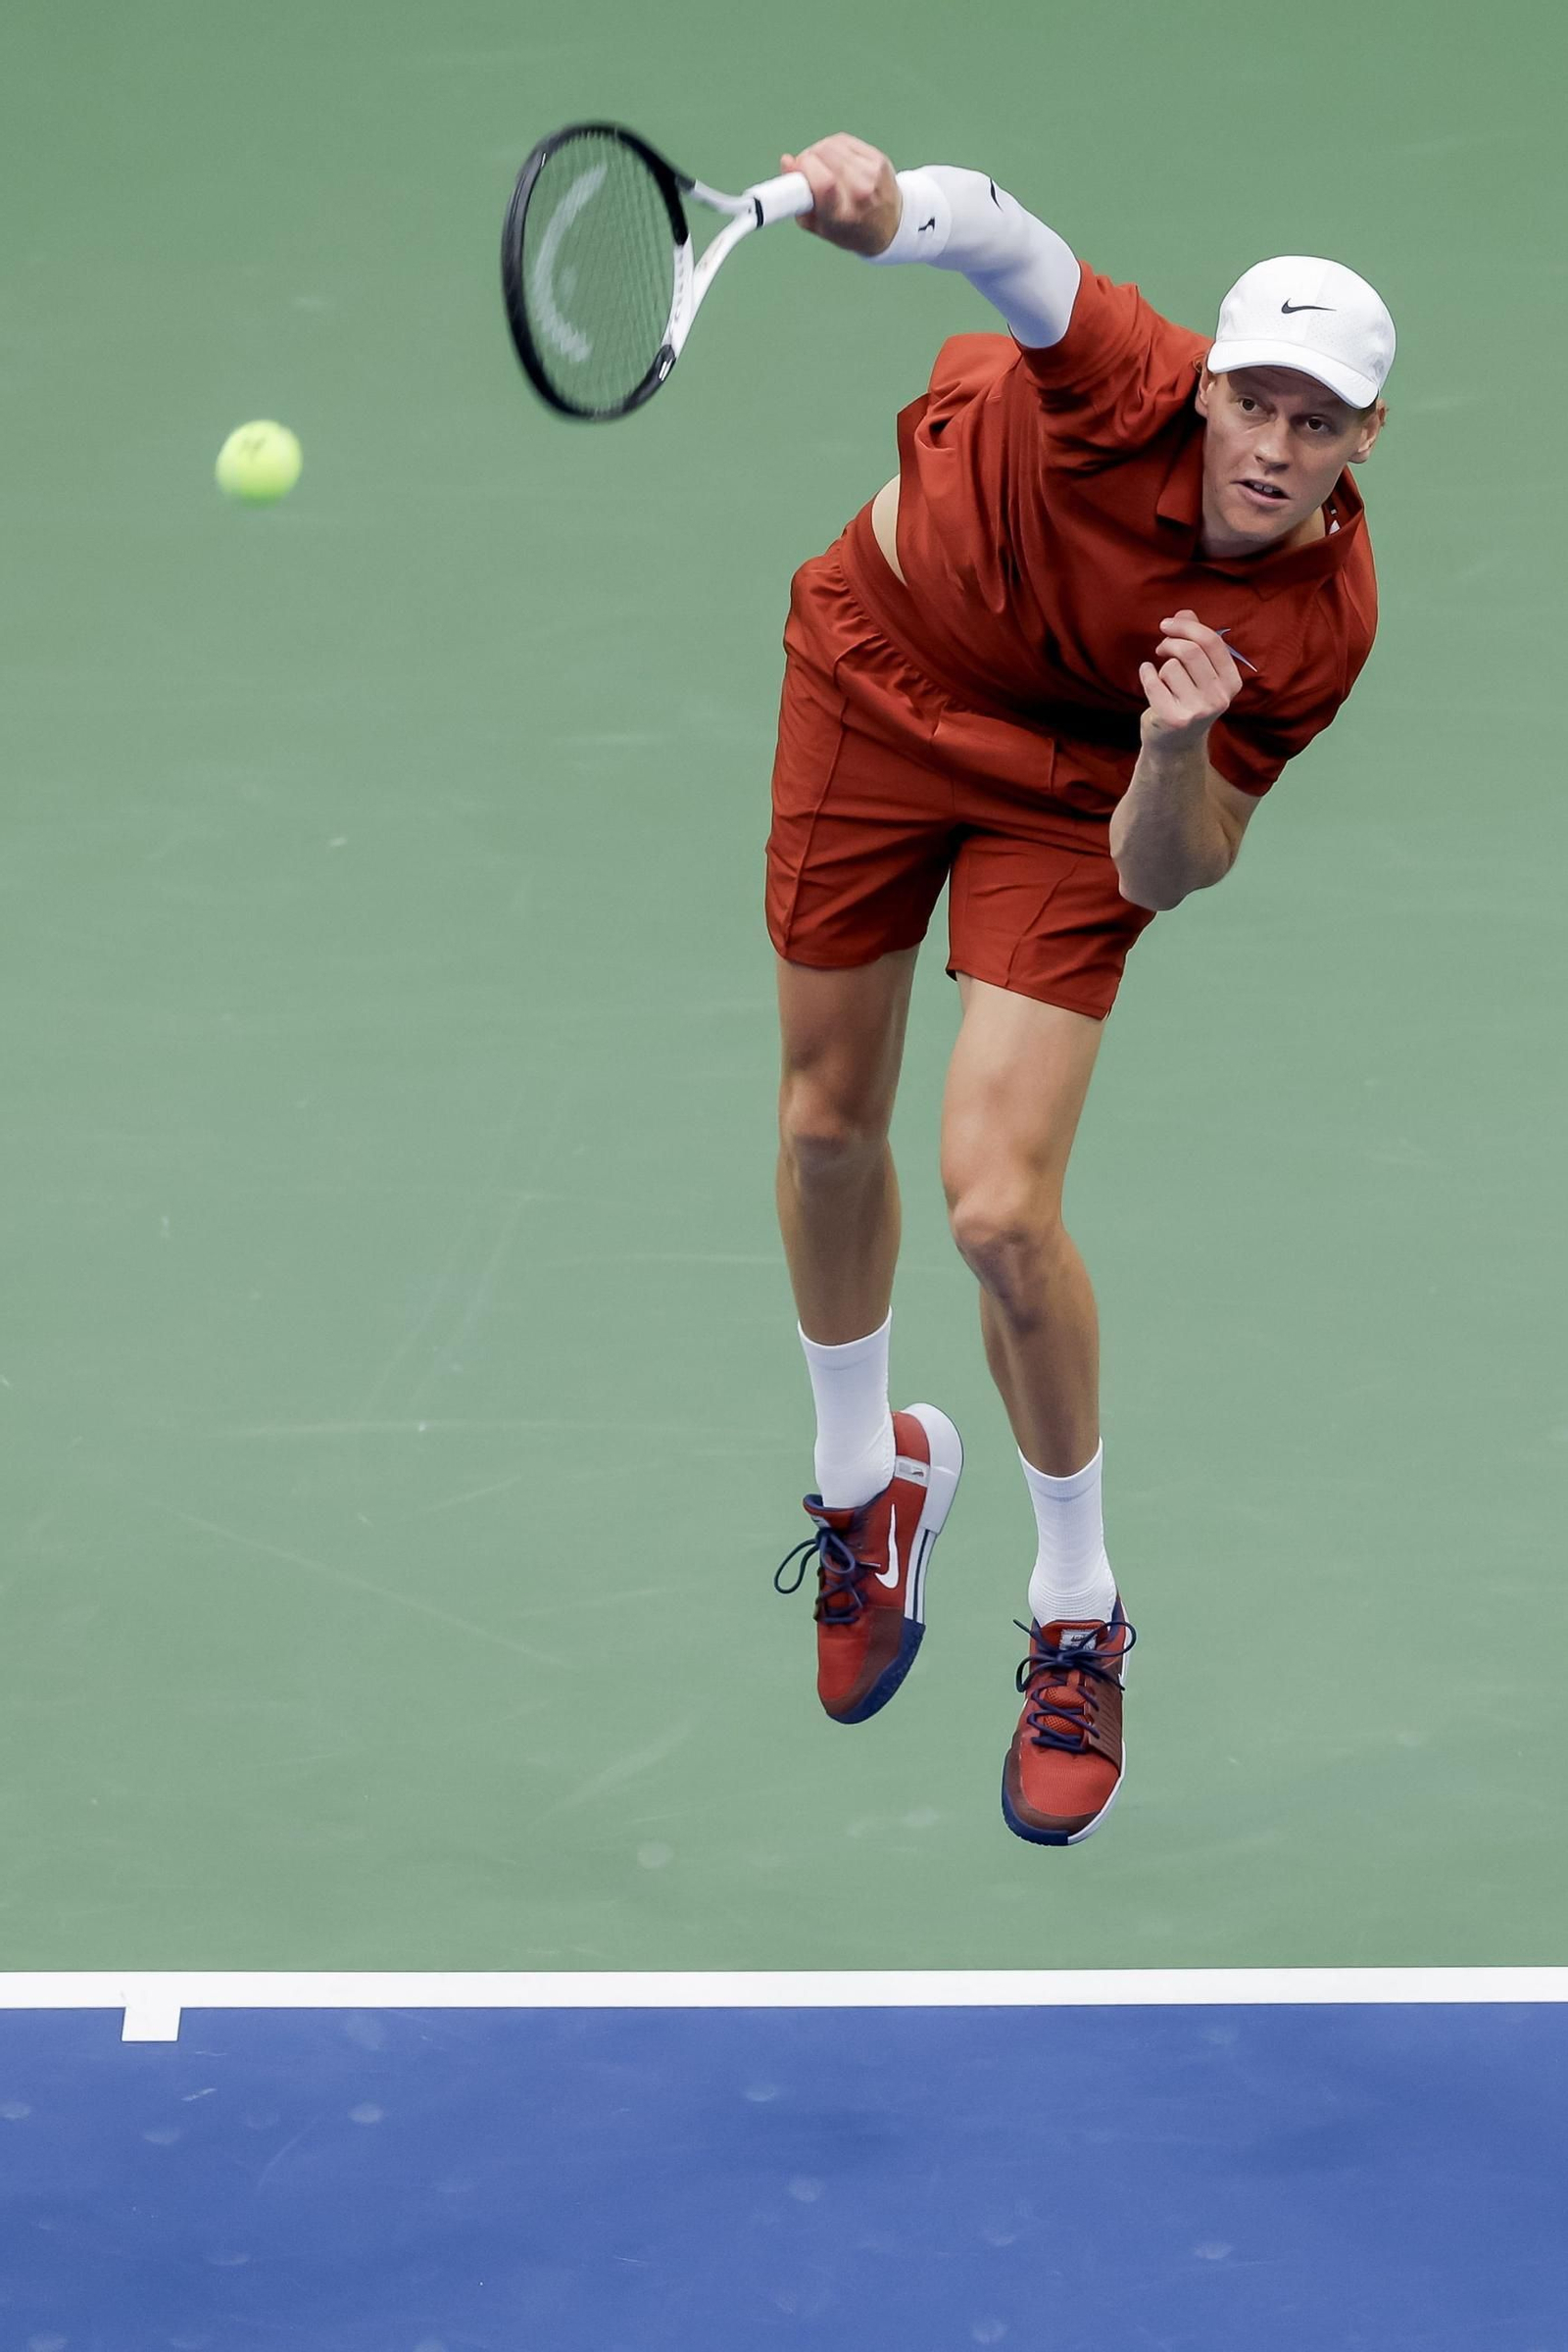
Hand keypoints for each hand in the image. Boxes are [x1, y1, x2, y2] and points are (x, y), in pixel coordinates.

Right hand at [779, 135, 900, 255]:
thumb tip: (786, 161)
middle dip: (808, 158)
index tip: (796, 171)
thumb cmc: (849, 230)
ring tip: (820, 166)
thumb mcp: (819, 226)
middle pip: (823, 155)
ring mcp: (872, 174)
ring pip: (831, 144)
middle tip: (806, 170)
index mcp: (843, 217)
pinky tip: (834, 160)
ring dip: (818, 151)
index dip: (804, 168)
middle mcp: (860, 194)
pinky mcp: (878, 159)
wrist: (891, 227)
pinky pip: (844, 141)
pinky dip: (833, 147)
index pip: (823, 182)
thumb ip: (796, 199)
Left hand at [1138, 611, 1243, 751]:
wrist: (1175, 743)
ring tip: (1163, 677)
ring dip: (1161, 666)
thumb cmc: (1187, 698)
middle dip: (1170, 641)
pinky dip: (1146, 674)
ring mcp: (1198, 711)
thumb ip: (1195, 639)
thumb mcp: (1199, 671)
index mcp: (1231, 682)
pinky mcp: (1174, 719)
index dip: (1187, 626)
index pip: (1213, 642)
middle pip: (1190, 651)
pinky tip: (1148, 678)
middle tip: (1161, 646)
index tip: (1167, 624)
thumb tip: (1185, 612)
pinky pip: (1153, 682)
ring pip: (1171, 666)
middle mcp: (1219, 698)